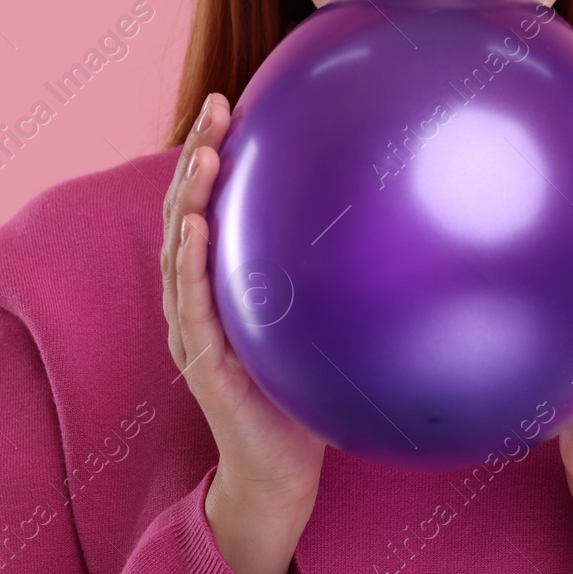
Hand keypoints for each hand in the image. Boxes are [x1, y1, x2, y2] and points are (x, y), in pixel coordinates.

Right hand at [162, 92, 326, 573]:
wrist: (282, 470)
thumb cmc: (300, 395)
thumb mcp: (313, 323)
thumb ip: (327, 278)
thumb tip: (392, 223)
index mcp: (217, 287)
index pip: (207, 207)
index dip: (210, 155)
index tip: (228, 104)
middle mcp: (195, 301)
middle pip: (185, 214)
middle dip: (195, 156)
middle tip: (214, 105)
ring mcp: (192, 329)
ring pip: (180, 252)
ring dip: (187, 198)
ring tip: (201, 152)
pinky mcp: (203, 361)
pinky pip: (193, 306)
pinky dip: (190, 263)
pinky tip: (197, 227)